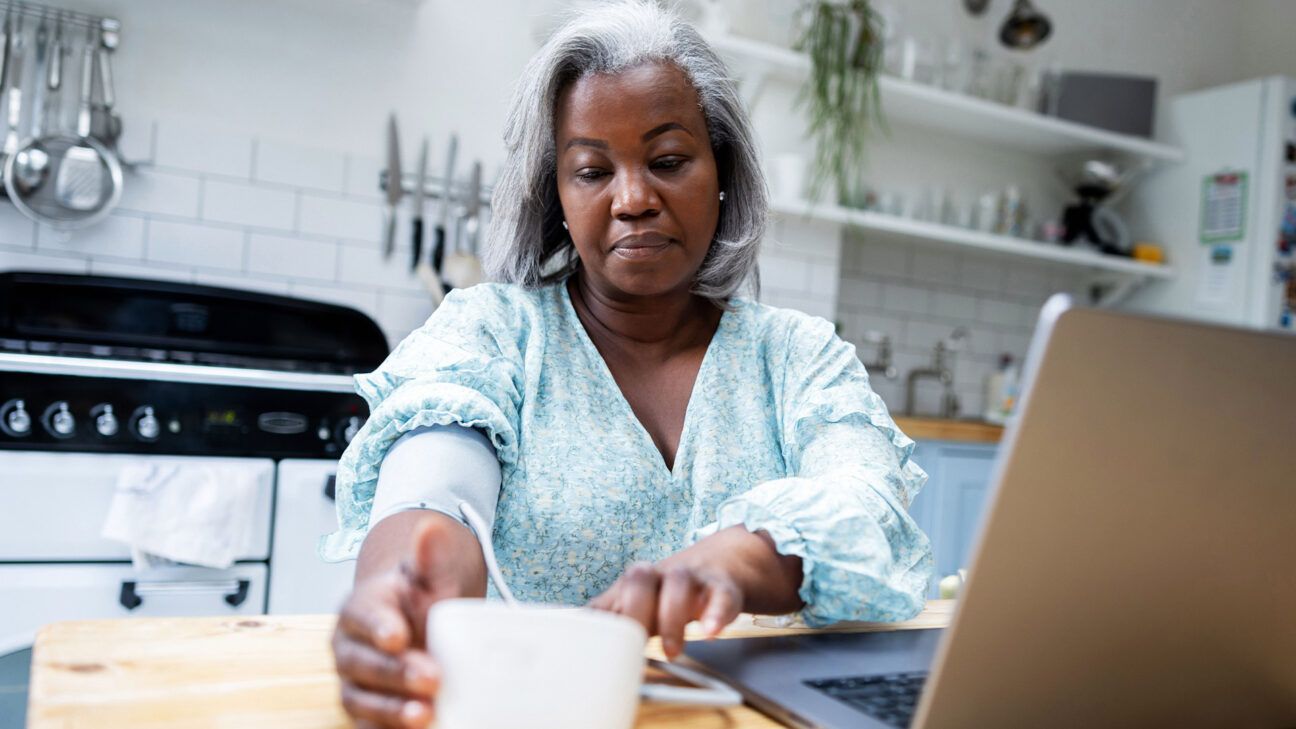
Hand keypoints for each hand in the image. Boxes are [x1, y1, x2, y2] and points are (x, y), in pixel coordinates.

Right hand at [332, 515, 479, 727]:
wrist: (419, 627)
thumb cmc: (420, 601)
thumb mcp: (429, 578)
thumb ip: (429, 557)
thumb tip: (431, 526)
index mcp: (359, 608)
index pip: (363, 616)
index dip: (378, 627)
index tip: (399, 636)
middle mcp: (348, 648)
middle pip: (361, 663)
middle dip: (394, 674)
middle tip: (432, 677)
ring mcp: (353, 683)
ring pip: (360, 700)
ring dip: (390, 711)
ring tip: (424, 715)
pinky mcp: (365, 711)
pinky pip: (368, 726)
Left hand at [587, 560, 742, 660]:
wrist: (716, 564)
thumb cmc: (666, 593)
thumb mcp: (634, 604)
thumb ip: (607, 620)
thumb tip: (571, 639)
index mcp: (632, 585)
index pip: (609, 599)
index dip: (599, 624)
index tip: (594, 649)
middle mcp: (659, 577)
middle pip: (639, 578)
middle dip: (635, 611)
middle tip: (634, 645)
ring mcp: (690, 580)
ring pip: (679, 583)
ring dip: (673, 618)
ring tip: (672, 651)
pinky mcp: (721, 589)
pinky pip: (721, 597)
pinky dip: (716, 615)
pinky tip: (711, 632)